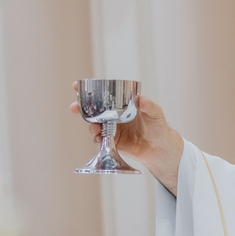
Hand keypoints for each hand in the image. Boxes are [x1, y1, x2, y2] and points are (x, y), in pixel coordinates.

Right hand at [69, 84, 184, 194]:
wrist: (160, 148)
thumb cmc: (158, 127)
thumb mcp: (155, 113)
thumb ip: (149, 106)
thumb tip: (142, 99)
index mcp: (121, 105)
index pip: (104, 95)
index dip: (90, 91)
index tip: (77, 87)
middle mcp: (114, 115)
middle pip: (94, 110)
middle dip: (82, 108)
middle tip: (74, 107)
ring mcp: (112, 129)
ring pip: (95, 124)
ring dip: (91, 125)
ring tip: (94, 127)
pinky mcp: (112, 142)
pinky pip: (100, 139)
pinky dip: (97, 139)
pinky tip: (98, 138)